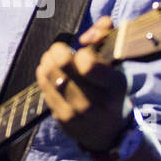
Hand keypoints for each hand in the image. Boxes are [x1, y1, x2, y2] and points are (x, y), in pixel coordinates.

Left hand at [35, 15, 133, 151]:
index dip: (82, 51)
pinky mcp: (60, 119)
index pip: (87, 63)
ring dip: (48, 60)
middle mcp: (95, 102)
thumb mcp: (117, 66)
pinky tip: (48, 70)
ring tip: (52, 57)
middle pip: (63, 65)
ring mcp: (76, 113)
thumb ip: (107, 37)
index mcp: (114, 86)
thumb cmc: (110, 90)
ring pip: (50, 75)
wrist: (107, 132)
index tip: (83, 48)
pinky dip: (43, 74)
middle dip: (58, 51)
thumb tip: (93, 29)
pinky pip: (44, 88)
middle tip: (60, 49)